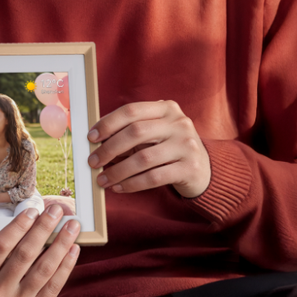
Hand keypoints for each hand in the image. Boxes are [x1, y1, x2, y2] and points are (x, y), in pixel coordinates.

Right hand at [0, 206, 78, 296]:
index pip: (0, 246)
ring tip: (71, 227)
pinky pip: (53, 288)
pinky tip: (72, 250)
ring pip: (43, 270)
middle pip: (24, 255)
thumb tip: (31, 223)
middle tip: (56, 211)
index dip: (18, 226)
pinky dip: (65, 267)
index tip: (32, 211)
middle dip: (43, 229)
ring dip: (61, 244)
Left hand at [89, 100, 211, 198]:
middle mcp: (179, 123)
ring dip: (117, 171)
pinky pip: (153, 177)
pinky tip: (119, 187)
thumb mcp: (155, 133)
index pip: (131, 111)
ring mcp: (187, 145)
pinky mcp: (190, 168)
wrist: (204, 169)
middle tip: (92, 162)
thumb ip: (131, 132)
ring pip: (143, 158)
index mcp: (167, 108)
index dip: (108, 123)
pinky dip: (132, 184)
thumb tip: (96, 143)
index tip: (91, 137)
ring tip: (102, 179)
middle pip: (135, 132)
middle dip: (109, 148)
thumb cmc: (170, 148)